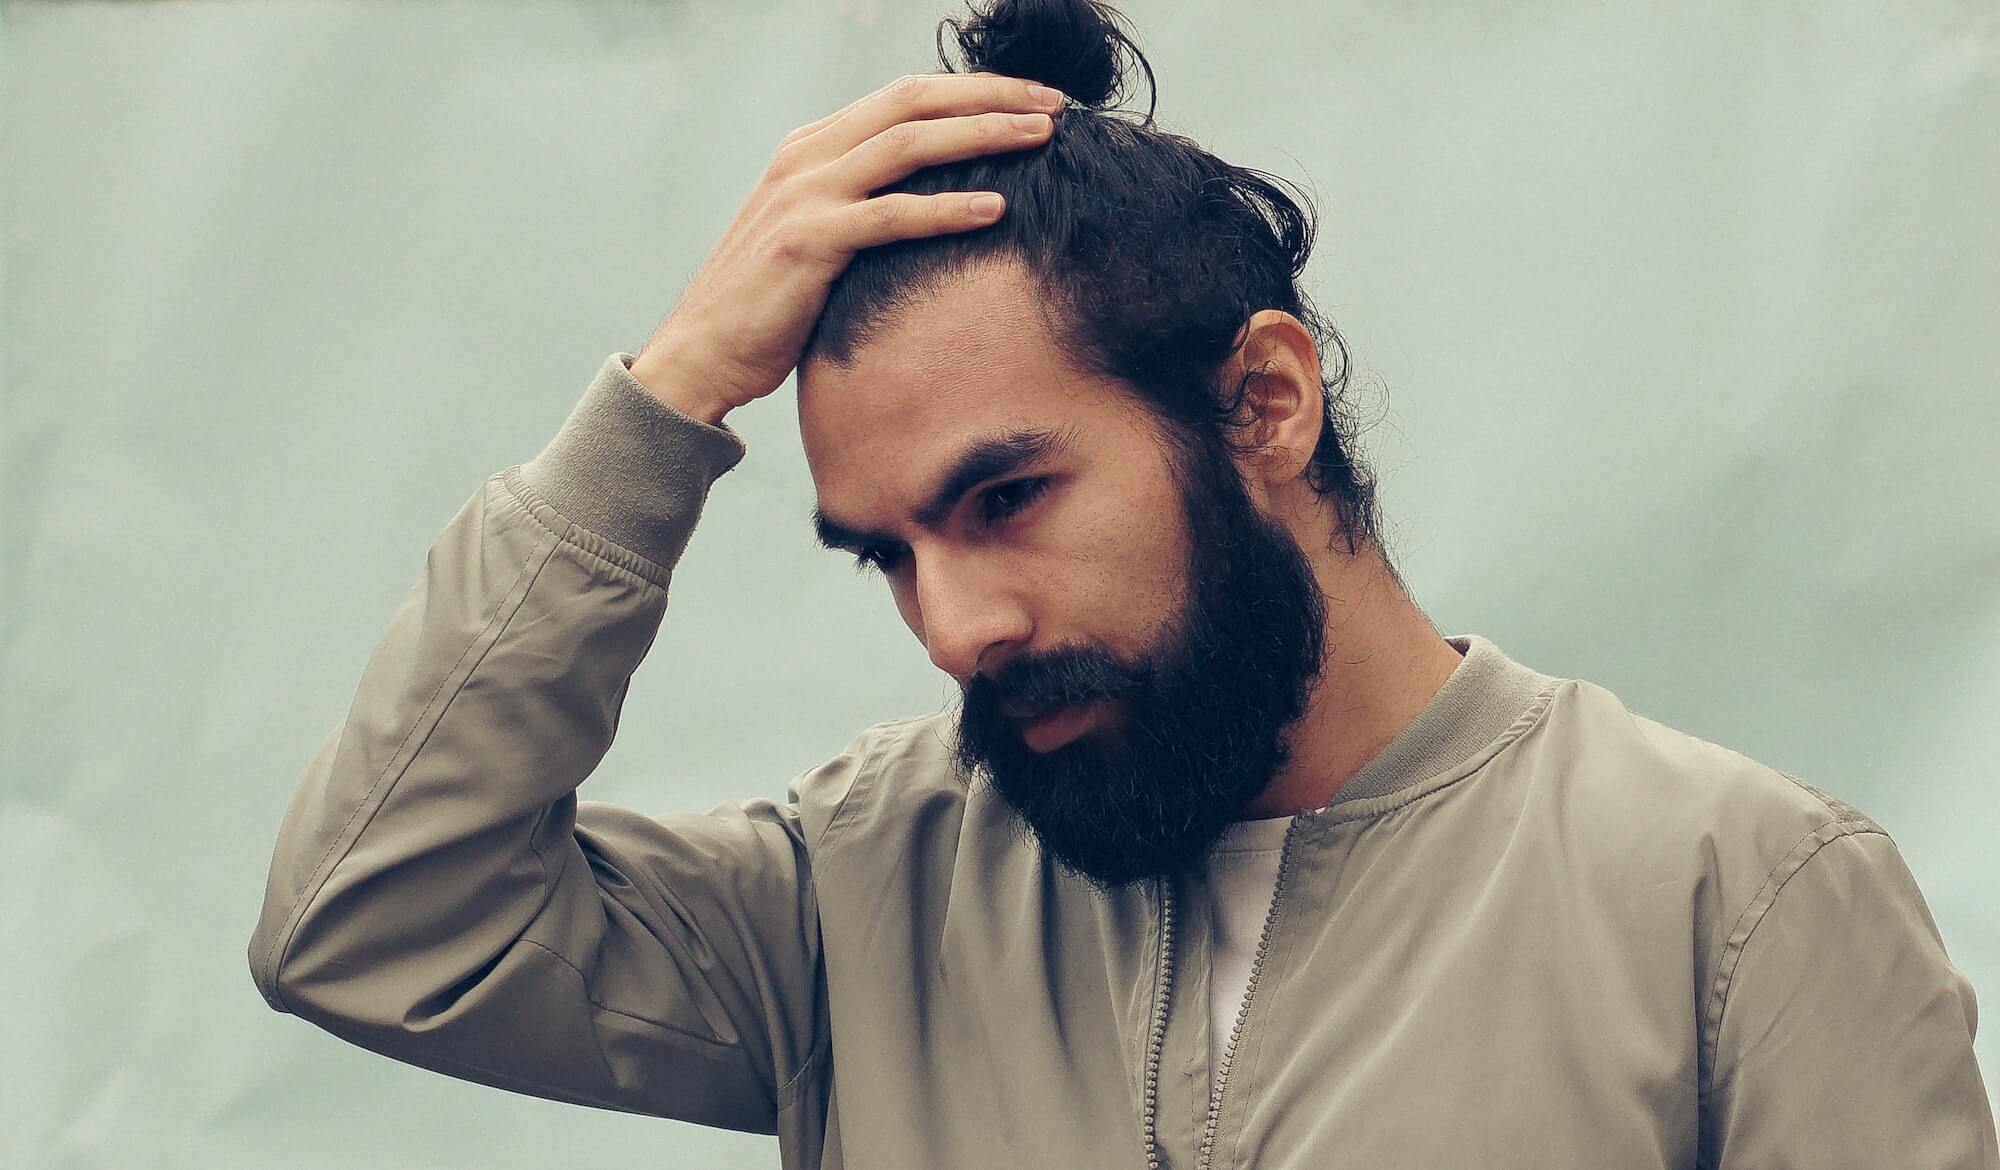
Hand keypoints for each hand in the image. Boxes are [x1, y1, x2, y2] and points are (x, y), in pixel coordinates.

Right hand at [630, 72, 1064, 420]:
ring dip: (981, 136)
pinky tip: (994, 210)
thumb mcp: (816, 237)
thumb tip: (934, 207)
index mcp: (811, 147)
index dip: (972, 92)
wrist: (700, 354)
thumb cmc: (768, 307)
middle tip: (1055, 105)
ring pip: (908, 144)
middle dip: (990, 97)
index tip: (1032, 101)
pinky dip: (946, 210)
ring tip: (1041, 140)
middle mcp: (807, 157)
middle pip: (913, 101)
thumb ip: (862, 207)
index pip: (904, 96)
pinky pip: (890, 216)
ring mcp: (804, 195)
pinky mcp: (807, 243)